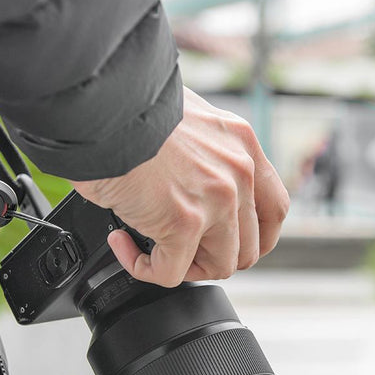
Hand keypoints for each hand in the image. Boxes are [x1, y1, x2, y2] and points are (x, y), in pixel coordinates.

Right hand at [72, 87, 289, 286]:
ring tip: (152, 248)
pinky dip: (143, 267)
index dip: (256, 237)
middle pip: (250, 247)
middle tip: (181, 249)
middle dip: (214, 256)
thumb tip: (192, 180)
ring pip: (218, 266)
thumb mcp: (187, 118)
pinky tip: (123, 245)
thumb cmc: (128, 106)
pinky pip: (170, 272)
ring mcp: (216, 199)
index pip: (275, 208)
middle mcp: (238, 172)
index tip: (232, 243)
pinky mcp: (184, 222)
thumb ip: (204, 152)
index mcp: (243, 144)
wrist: (99, 101)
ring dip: (184, 267)